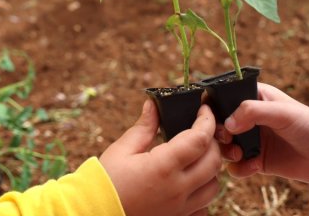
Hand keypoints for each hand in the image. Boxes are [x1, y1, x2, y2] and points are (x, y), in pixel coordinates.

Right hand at [101, 101, 221, 215]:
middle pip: (214, 162)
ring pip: (214, 187)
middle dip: (212, 142)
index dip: (207, 120)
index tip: (204, 110)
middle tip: (200, 131)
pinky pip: (203, 208)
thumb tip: (153, 104)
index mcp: (163, 167)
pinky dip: (201, 194)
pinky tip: (187, 184)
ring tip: (193, 158)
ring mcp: (179, 209)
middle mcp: (177, 190)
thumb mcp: (122, 149)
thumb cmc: (105, 181)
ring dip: (210, 169)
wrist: (94, 212)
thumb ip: (144, 127)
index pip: (200, 139)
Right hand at [216, 83, 308, 186]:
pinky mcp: (257, 160)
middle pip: (219, 124)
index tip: (211, 120)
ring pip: (224, 146)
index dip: (214, 109)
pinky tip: (255, 167)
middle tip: (228, 140)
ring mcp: (253, 139)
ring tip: (240, 155)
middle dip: (219, 134)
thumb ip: (253, 112)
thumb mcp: (282, 113)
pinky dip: (240, 169)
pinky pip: (237, 167)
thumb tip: (227, 123)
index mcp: (255, 96)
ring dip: (227, 152)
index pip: (224, 97)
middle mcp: (251, 117)